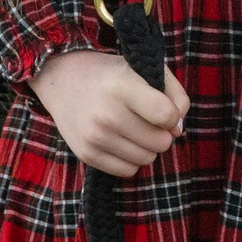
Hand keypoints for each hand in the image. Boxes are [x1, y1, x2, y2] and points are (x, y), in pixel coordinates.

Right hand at [32, 46, 189, 178]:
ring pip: (146, 159)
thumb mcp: (145, 70)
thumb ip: (175, 94)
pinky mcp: (87, 154)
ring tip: (132, 129)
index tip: (163, 108)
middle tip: (146, 120)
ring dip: (146, 147)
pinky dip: (130, 160)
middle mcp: (107, 114)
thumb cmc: (112, 75)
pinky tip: (120, 141)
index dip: (173, 115)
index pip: (167, 115)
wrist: (63, 80)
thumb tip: (177, 129)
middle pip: (160, 142)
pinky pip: (128, 171)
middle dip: (160, 133)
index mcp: (123, 86)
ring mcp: (95, 137)